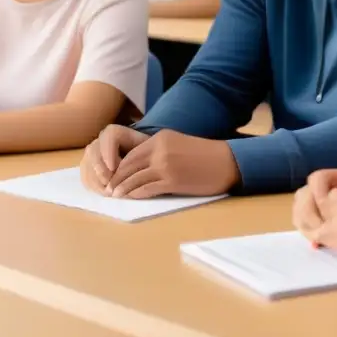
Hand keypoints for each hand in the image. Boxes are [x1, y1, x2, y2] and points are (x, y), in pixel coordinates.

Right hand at [80, 125, 149, 194]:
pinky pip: (85, 176)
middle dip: (102, 171)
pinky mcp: (86, 167)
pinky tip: (105, 193)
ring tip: (111, 193)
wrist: (139, 158)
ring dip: (97, 181)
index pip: (109, 138)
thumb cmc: (145, 154)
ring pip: (87, 166)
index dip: (109, 153)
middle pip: (94, 153)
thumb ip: (138, 159)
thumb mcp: (146, 153)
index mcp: (114, 132)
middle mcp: (99, 140)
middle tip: (112, 186)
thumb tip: (129, 176)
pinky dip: (93, 186)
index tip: (114, 168)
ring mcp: (90, 154)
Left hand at [106, 129, 240, 198]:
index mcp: (162, 138)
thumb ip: (160, 150)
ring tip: (116, 196)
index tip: (114, 176)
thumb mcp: (179, 144)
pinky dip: (136, 194)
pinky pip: (146, 188)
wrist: (227, 162)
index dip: (120, 167)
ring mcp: (165, 165)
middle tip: (110, 189)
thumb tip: (140, 166)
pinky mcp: (172, 181)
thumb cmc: (205, 155)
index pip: (132, 153)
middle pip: (129, 165)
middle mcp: (160, 149)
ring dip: (123, 189)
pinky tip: (132, 198)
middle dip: (117, 178)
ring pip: (134, 178)